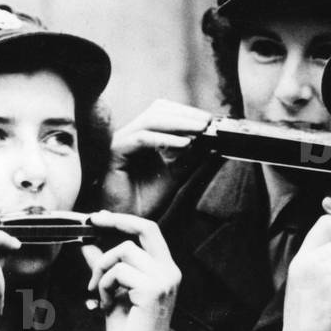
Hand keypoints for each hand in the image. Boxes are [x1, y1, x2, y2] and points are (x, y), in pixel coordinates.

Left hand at [82, 211, 180, 330]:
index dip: (125, 220)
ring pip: (122, 252)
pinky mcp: (152, 290)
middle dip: (115, 221)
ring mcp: (164, 280)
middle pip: (143, 229)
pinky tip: (106, 305)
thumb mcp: (113, 293)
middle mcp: (170, 272)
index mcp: (165, 271)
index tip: (100, 217)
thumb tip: (87, 246)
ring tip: (100, 293)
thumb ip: (104, 268)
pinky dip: (103, 286)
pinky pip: (117, 272)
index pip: (150, 232)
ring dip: (102, 271)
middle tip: (92, 222)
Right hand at [100, 99, 211, 216]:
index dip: (188, 113)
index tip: (209, 120)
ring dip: (178, 123)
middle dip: (185, 114)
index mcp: (145, 136)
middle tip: (207, 122)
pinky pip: (141, 138)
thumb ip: (193, 160)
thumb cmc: (145, 200)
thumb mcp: (177, 175)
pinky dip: (164, 139)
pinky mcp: (115, 151)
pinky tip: (184, 144)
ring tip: (200, 130)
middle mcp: (132, 134)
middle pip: (158, 110)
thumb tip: (215, 146)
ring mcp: (122, 140)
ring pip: (151, 120)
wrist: (126, 220)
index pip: (166, 113)